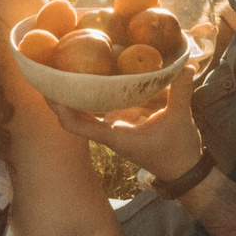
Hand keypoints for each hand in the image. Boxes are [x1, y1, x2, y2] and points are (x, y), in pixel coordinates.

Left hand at [50, 79, 204, 186]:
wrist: (184, 170)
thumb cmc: (178, 151)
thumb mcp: (180, 119)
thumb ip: (181, 92)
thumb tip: (186, 66)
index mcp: (115, 135)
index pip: (78, 126)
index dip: (61, 111)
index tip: (49, 92)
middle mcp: (110, 130)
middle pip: (75, 115)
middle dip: (60, 96)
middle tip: (49, 70)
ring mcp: (116, 125)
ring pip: (87, 109)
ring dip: (74, 93)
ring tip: (63, 67)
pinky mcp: (125, 121)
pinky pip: (104, 104)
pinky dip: (96, 92)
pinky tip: (93, 73)